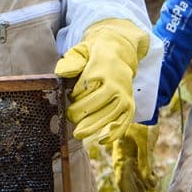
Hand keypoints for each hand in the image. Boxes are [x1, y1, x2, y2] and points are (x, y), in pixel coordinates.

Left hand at [55, 18, 148, 144]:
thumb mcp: (81, 51)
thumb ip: (70, 61)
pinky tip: (102, 141)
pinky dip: (113, 134)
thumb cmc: (94, 55)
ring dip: (92, 126)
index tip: (71, 95)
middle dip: (79, 113)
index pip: (84, 88)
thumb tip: (61, 74)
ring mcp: (124, 96)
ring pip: (108, 116)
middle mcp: (116, 84)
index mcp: (102, 69)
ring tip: (78, 133)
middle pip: (95, 104)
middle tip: (70, 116)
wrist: (120, 53)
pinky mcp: (130, 106)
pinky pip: (123, 123)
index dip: (74, 95)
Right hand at [112, 123, 157, 191]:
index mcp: (121, 157)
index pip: (121, 180)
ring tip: (152, 188)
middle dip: (137, 189)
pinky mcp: (137, 151)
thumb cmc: (142, 125)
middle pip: (128, 179)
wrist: (143, 110)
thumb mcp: (145, 145)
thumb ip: (145, 163)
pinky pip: (139, 166)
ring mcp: (129, 154)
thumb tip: (146, 180)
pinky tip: (153, 178)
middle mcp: (123, 158)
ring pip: (134, 174)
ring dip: (142, 183)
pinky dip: (146, 173)